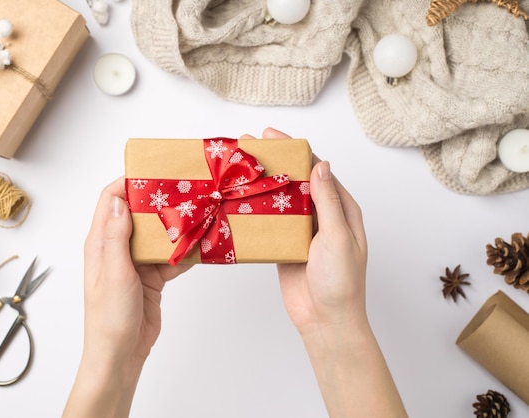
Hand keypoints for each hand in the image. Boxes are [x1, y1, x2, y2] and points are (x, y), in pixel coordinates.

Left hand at [64, 178, 190, 417]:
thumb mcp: (114, 273)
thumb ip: (117, 237)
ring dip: (177, 226)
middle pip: (139, 214)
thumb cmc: (109, 318)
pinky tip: (202, 245)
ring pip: (159, 235)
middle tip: (184, 189)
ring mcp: (137, 263)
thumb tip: (122, 201)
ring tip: (198, 212)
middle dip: (160, 201)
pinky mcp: (153, 278)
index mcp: (101, 243)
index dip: (129, 183)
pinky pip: (171, 258)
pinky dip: (186, 252)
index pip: (112, 201)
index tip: (153, 172)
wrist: (120, 354)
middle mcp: (118, 249)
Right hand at [241, 127, 366, 334]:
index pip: (318, 170)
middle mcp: (322, 216)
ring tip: (240, 168)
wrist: (326, 321)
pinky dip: (257, 211)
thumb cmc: (341, 281)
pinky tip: (240, 200)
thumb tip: (322, 165)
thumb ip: (328, 202)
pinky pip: (271, 223)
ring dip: (263, 184)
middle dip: (275, 161)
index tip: (273, 135)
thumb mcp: (338, 237)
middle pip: (297, 181)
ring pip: (281, 200)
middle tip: (249, 145)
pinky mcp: (286, 247)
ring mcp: (303, 231)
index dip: (296, 150)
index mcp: (342, 209)